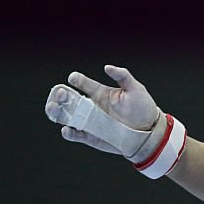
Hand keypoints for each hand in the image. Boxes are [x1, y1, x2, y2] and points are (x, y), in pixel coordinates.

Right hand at [45, 65, 159, 153]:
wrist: (149, 132)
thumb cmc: (143, 108)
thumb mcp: (135, 89)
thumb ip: (122, 76)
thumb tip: (107, 67)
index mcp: (99, 93)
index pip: (83, 84)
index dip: (76, 79)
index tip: (73, 78)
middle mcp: (91, 106)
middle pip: (67, 99)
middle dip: (60, 95)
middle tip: (63, 94)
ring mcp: (89, 121)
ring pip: (65, 116)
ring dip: (56, 111)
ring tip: (55, 108)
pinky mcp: (90, 136)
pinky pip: (74, 134)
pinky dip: (68, 133)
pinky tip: (67, 129)